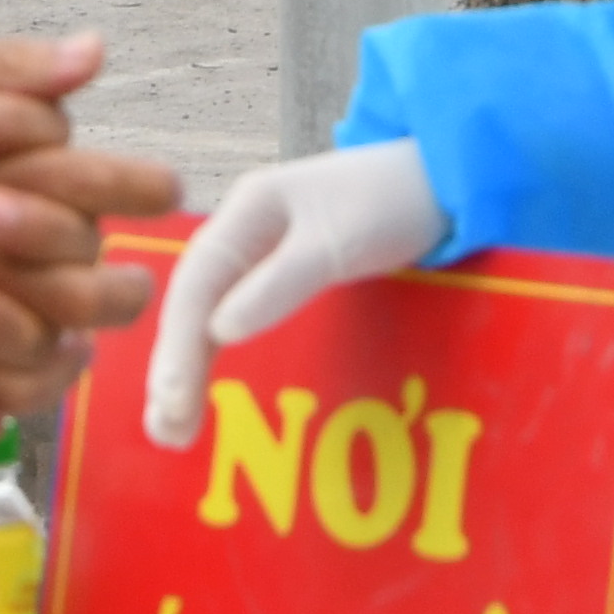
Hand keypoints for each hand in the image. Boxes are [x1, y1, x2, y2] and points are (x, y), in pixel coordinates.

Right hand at [144, 142, 444, 445]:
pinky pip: (234, 318)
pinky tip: (203, 391)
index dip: (179, 344)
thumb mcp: (337, 243)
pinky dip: (216, 355)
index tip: (172, 399)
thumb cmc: (393, 202)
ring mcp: (259, 253)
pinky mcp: (282, 275)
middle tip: (168, 433)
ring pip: (208, 315)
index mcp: (246, 211)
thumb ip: (280, 284)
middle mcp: (241, 232)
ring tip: (173, 430)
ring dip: (189, 370)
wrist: (445, 181)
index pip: (196, 283)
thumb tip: (220, 333)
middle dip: (175, 368)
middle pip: (193, 304)